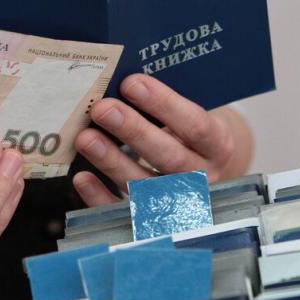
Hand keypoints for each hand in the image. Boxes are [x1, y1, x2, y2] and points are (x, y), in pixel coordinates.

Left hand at [73, 74, 252, 206]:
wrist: (202, 168)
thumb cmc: (188, 133)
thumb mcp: (190, 115)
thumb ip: (166, 106)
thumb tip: (122, 80)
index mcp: (217, 145)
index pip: (195, 125)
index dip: (164, 104)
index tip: (132, 83)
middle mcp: (203, 176)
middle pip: (170, 157)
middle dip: (134, 131)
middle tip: (103, 108)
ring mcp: (179, 201)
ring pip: (146, 186)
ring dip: (113, 162)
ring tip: (85, 138)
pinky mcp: (154, 219)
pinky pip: (126, 212)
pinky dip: (102, 197)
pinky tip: (82, 177)